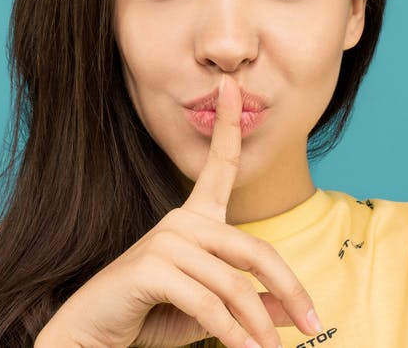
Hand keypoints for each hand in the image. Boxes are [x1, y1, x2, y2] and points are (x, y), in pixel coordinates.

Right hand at [40, 74, 322, 347]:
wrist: (91, 336)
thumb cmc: (151, 317)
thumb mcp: (214, 313)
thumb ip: (252, 305)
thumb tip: (298, 313)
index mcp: (193, 220)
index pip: (218, 166)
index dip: (227, 124)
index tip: (233, 84)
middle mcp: (180, 222)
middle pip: (254, 250)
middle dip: (290, 289)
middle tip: (315, 324)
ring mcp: (165, 241)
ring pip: (234, 284)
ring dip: (259, 326)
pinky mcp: (152, 268)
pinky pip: (209, 304)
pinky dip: (233, 334)